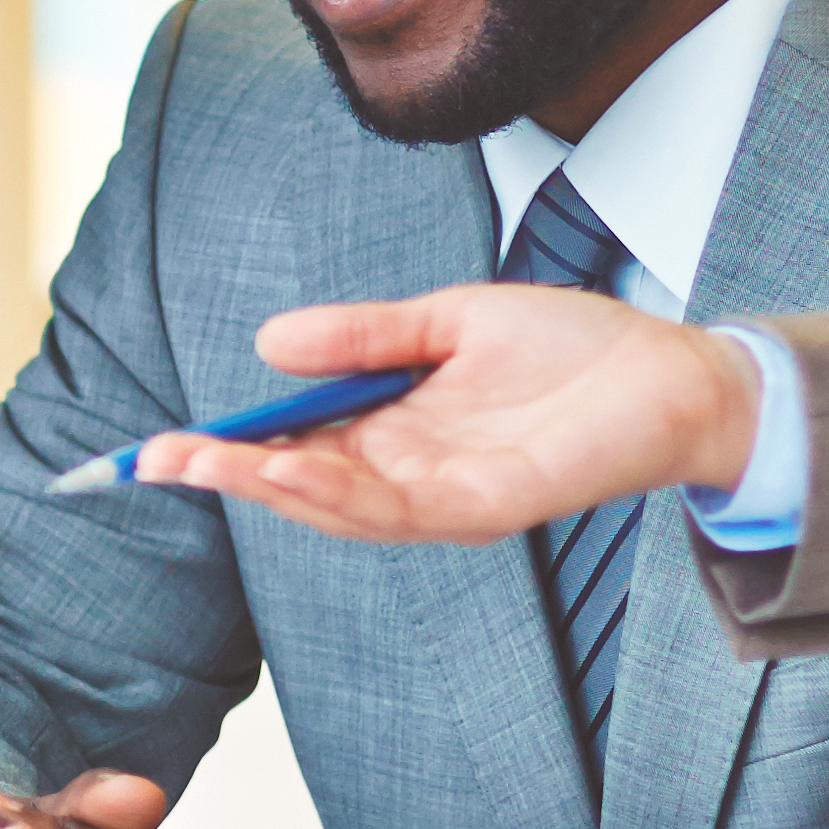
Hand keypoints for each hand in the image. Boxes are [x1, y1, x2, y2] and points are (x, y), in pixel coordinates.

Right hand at [129, 287, 762, 544]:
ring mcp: (449, 498)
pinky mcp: (493, 503)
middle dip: (225, 473)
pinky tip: (289, 469)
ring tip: (204, 464)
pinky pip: (402, 506)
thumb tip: (269, 341)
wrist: (676, 373)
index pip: (292, 448)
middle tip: (152, 461)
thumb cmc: (575, 352)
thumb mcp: (448, 321)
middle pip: (300, 485)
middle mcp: (412, 476)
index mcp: (396, 433)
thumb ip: (364, 337)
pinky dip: (339, 491)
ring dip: (268, 487)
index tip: (157, 444)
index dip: (225, 447)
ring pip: (339, 505)